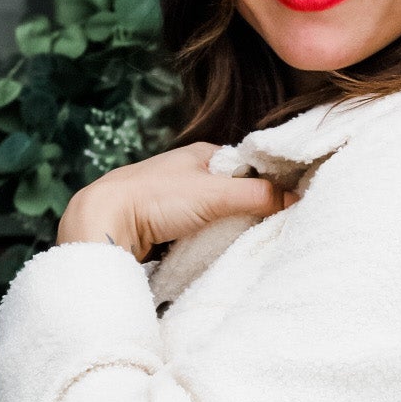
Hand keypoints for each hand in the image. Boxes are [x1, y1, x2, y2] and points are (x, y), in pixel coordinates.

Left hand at [57, 143, 294, 258]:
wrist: (104, 222)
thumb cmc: (154, 198)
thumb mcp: (215, 194)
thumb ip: (258, 196)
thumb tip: (297, 198)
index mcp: (203, 154)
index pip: (249, 165)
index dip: (269, 182)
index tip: (289, 202)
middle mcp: (190, 172)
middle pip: (234, 191)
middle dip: (250, 208)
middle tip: (269, 227)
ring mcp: (176, 198)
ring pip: (216, 212)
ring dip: (228, 226)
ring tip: (244, 240)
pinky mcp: (165, 223)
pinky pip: (199, 230)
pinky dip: (209, 238)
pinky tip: (215, 248)